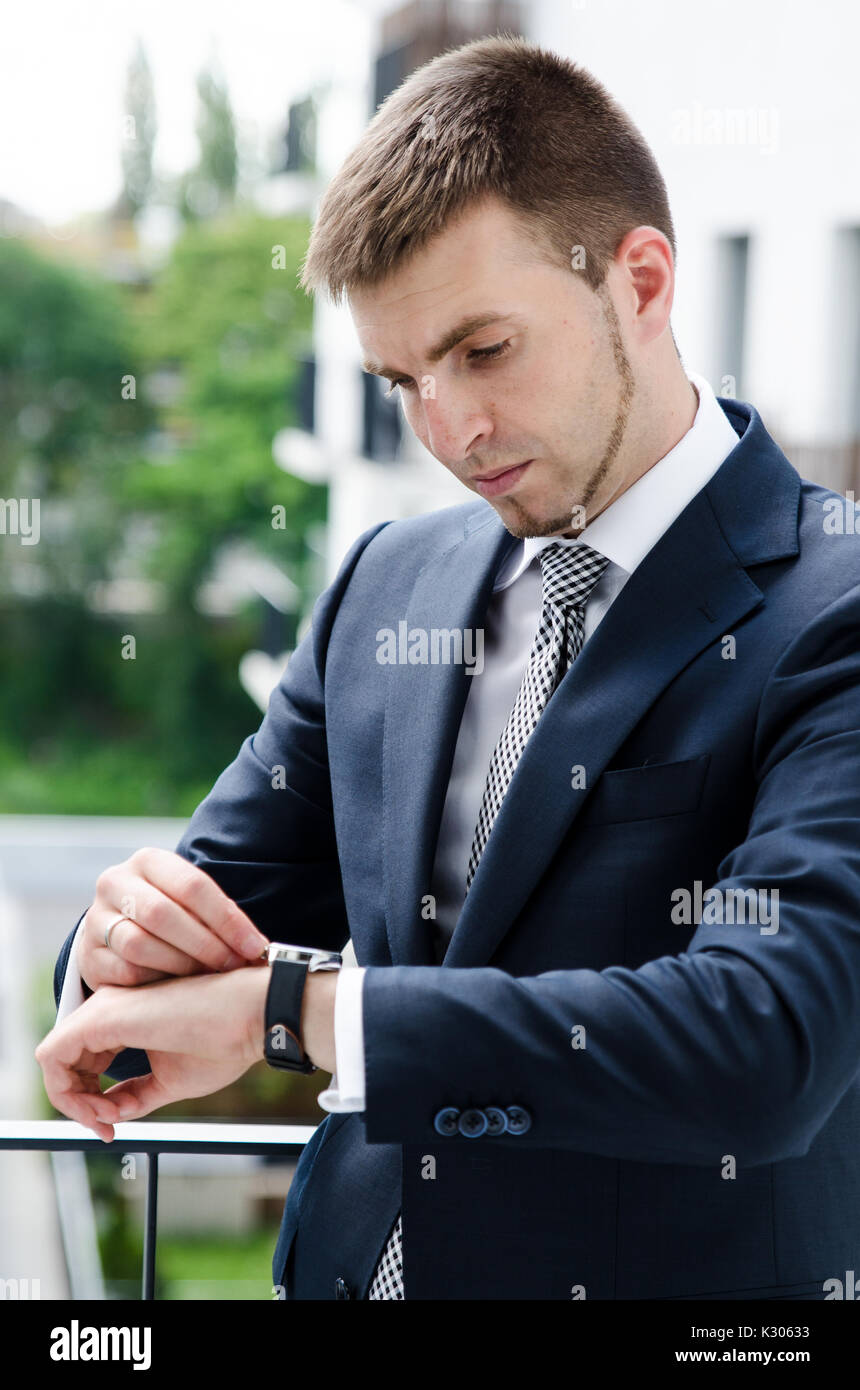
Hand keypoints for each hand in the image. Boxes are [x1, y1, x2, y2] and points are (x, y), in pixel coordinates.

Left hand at [36, 966, 270, 1141]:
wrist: (251, 1016)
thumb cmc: (223, 1041)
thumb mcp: (168, 1079)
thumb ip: (135, 1094)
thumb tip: (112, 1114)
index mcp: (123, 1018)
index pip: (82, 1062)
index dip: (89, 1100)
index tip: (115, 1125)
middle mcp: (106, 1008)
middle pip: (63, 1063)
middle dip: (79, 1105)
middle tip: (109, 1127)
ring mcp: (102, 1009)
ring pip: (52, 1061)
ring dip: (73, 1101)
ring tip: (109, 1119)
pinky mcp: (100, 1018)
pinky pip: (53, 1058)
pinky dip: (67, 1093)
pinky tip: (103, 1109)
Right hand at [77, 847, 268, 991]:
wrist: (116, 932)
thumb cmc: (170, 915)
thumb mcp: (190, 903)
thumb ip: (218, 916)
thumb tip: (257, 948)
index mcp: (148, 861)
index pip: (192, 885)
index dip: (228, 919)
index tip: (255, 947)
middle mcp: (115, 882)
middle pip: (163, 914)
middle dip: (205, 944)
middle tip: (232, 965)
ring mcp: (95, 918)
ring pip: (140, 944)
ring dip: (181, 965)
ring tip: (207, 976)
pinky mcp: (87, 955)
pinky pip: (125, 972)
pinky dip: (156, 981)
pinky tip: (176, 986)